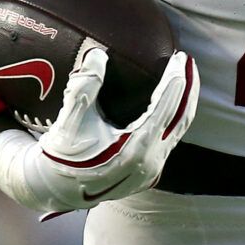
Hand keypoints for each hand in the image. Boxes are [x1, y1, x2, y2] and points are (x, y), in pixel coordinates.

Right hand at [0, 41, 197, 212]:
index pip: (166, 107)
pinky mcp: (149, 172)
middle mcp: (150, 160)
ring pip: (179, 130)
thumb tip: (98, 55)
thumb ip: (84, 86)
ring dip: (184, 103)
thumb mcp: (70, 120)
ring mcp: (152, 169)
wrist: (56, 189)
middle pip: (181, 118)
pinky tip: (171, 104)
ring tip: (185, 78)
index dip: (176, 80)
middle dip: (188, 88)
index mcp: (135, 148)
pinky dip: (173, 118)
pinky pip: (170, 140)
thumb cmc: (63, 155)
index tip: (181, 58)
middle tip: (188, 62)